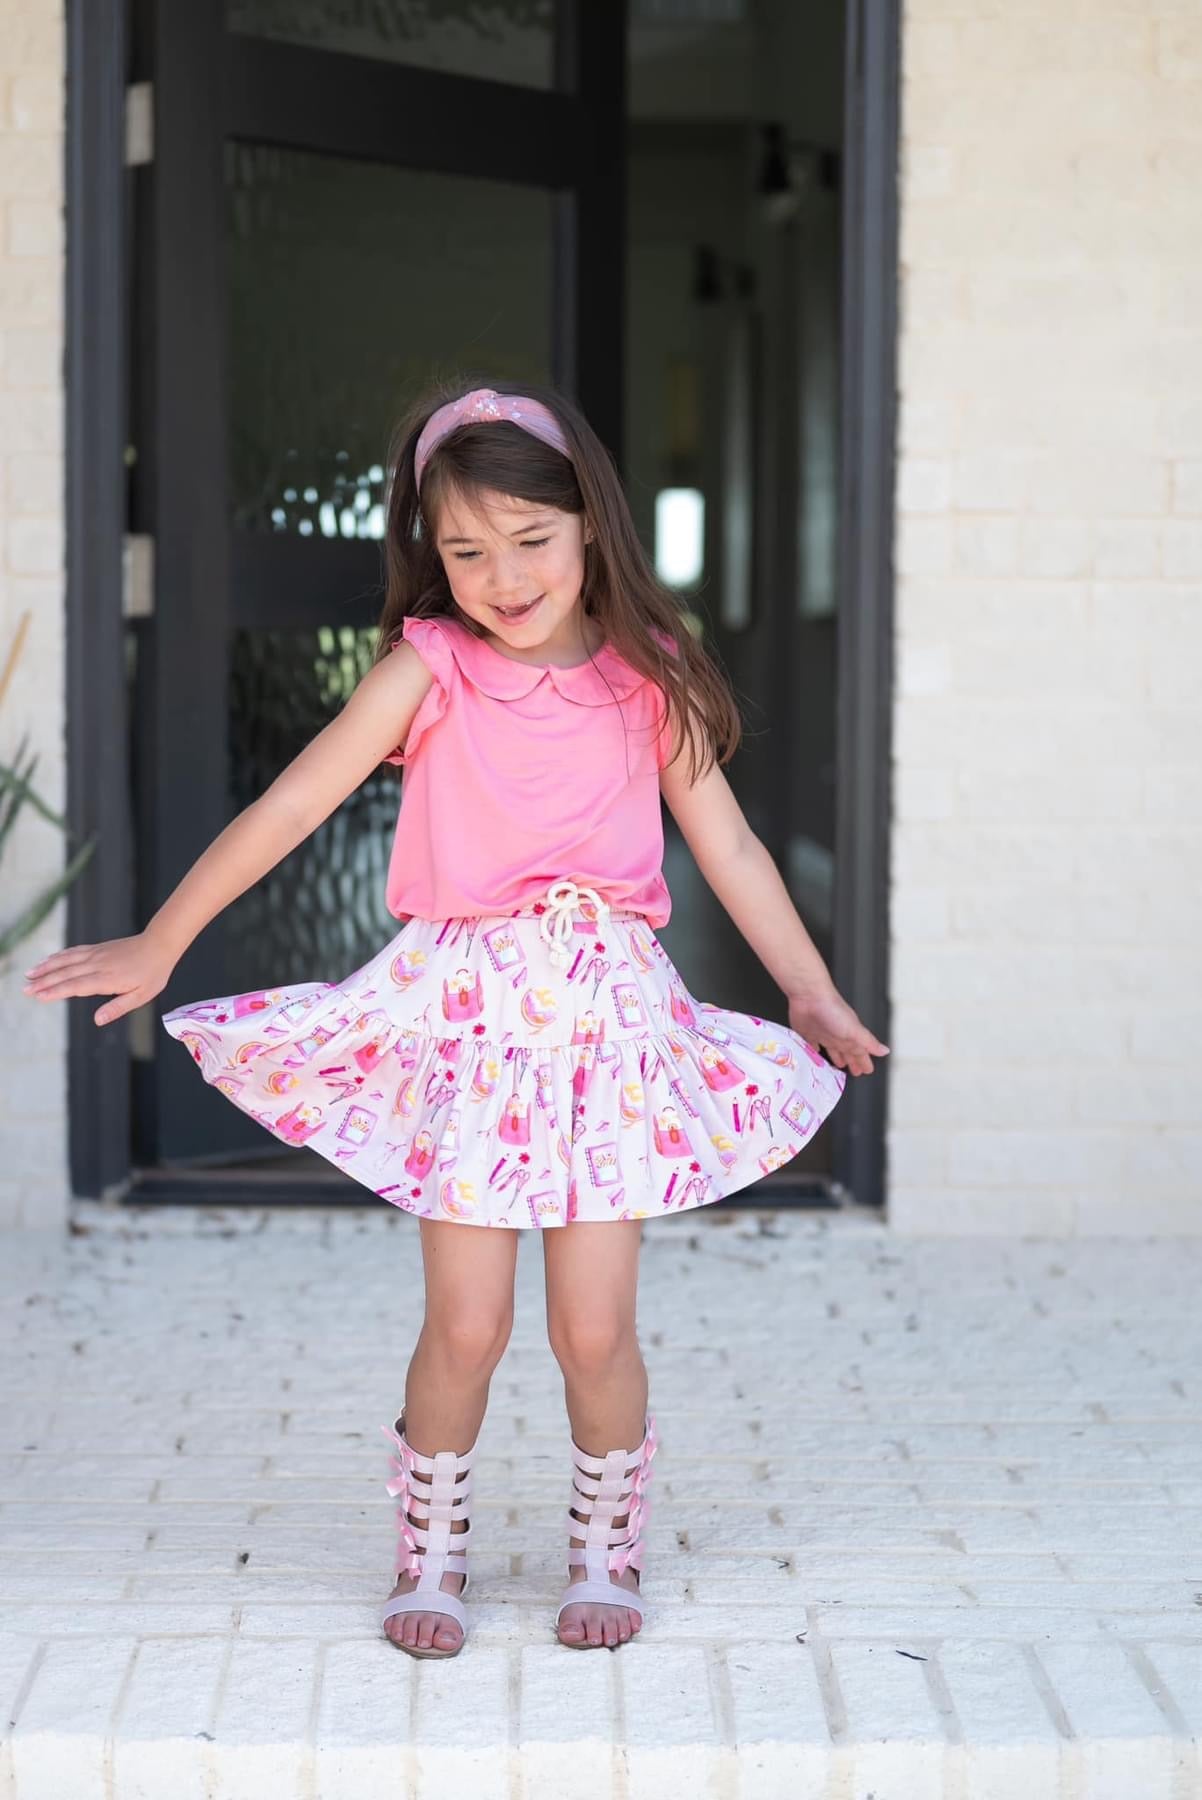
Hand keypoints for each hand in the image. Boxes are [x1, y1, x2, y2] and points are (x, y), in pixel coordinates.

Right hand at [22, 930, 176, 1027]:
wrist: (160, 944)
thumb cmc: (153, 973)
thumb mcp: (141, 996)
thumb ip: (117, 1008)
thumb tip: (97, 1020)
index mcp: (107, 979)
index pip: (75, 986)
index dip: (55, 991)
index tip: (38, 996)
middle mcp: (97, 965)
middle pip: (65, 974)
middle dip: (43, 981)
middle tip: (25, 989)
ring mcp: (96, 954)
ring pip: (66, 961)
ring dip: (46, 967)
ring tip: (29, 974)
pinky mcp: (97, 948)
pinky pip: (74, 952)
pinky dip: (59, 956)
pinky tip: (48, 960)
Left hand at [788, 984, 889, 1076]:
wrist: (809, 995)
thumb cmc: (832, 1009)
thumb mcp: (854, 1029)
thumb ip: (868, 1042)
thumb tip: (885, 1051)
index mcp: (849, 1035)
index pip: (860, 1052)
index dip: (864, 1062)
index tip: (868, 1070)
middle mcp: (837, 1034)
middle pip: (847, 1052)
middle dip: (853, 1061)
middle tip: (856, 1072)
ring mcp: (822, 1033)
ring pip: (832, 1049)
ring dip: (836, 1057)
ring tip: (839, 1065)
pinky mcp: (807, 1031)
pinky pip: (812, 1045)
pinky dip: (814, 1051)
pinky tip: (814, 1053)